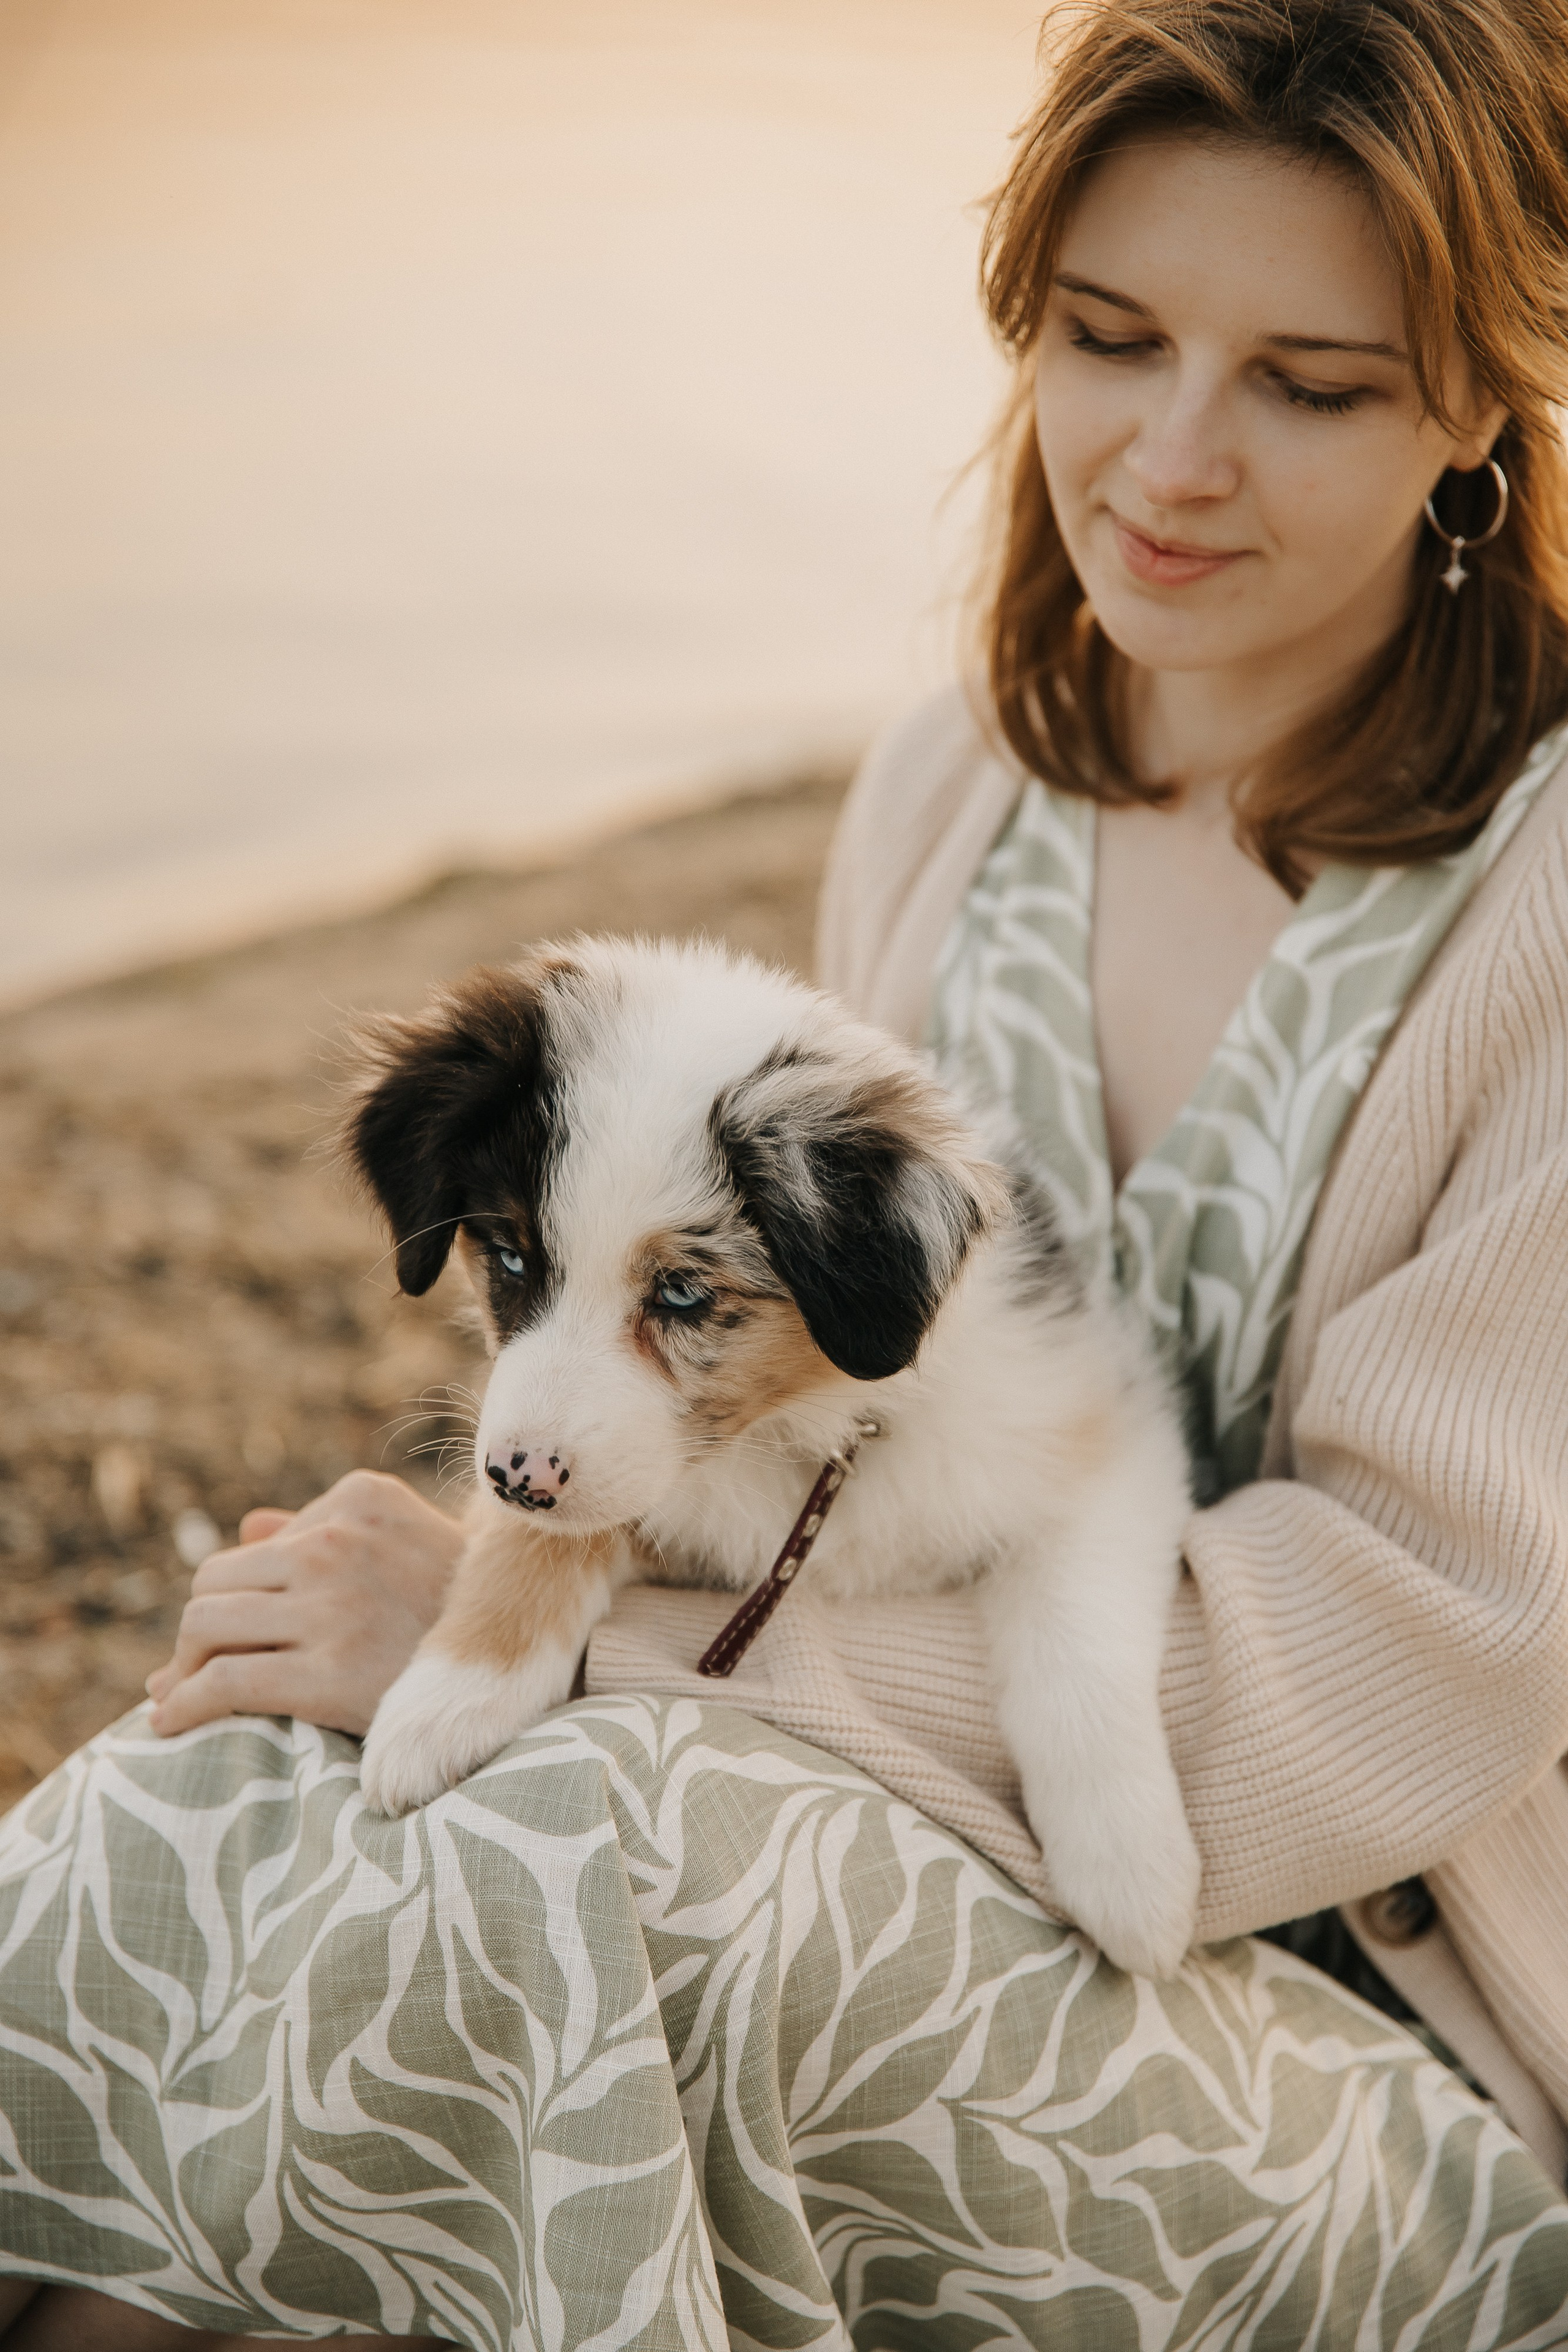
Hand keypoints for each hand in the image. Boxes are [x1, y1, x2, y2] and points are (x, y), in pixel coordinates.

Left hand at [146, 1471, 462, 1738]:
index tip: (233, 1634)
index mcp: (361, 1498)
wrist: (521, 1673)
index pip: (258, 1544)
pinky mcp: (327, 1674)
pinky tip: (168, 1725)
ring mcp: (334, 1606)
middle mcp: (340, 1541)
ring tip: (183, 1695)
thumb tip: (249, 1526)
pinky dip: (182, 1705)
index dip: (238, 1594)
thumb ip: (328, 1530)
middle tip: (195, 1671)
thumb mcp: (405, 1544)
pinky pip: (223, 1682)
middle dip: (199, 1630)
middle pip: (215, 1580)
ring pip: (203, 1625)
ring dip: (183, 1666)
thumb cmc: (460, 1611)